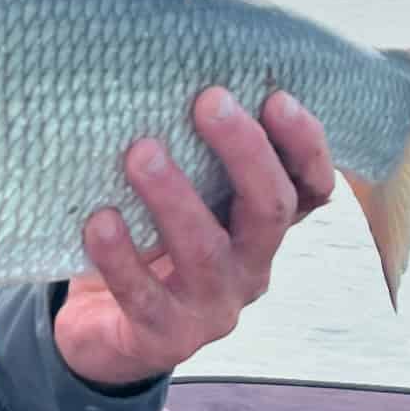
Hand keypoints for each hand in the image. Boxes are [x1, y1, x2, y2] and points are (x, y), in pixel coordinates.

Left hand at [53, 89, 333, 389]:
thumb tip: (161, 74)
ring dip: (175, 197)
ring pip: (207, 251)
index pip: (309, 188)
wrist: (101, 333)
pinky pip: (144, 296)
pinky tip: (100, 220)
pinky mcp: (163, 337)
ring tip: (141, 153)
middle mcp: (248, 267)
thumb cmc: (143, 244)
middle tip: (208, 102)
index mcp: (258, 229)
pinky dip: (121, 256)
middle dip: (244, 152)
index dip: (304, 145)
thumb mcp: (176, 197)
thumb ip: (187, 154)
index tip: (276, 97)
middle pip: (268, 209)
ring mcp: (211, 308)